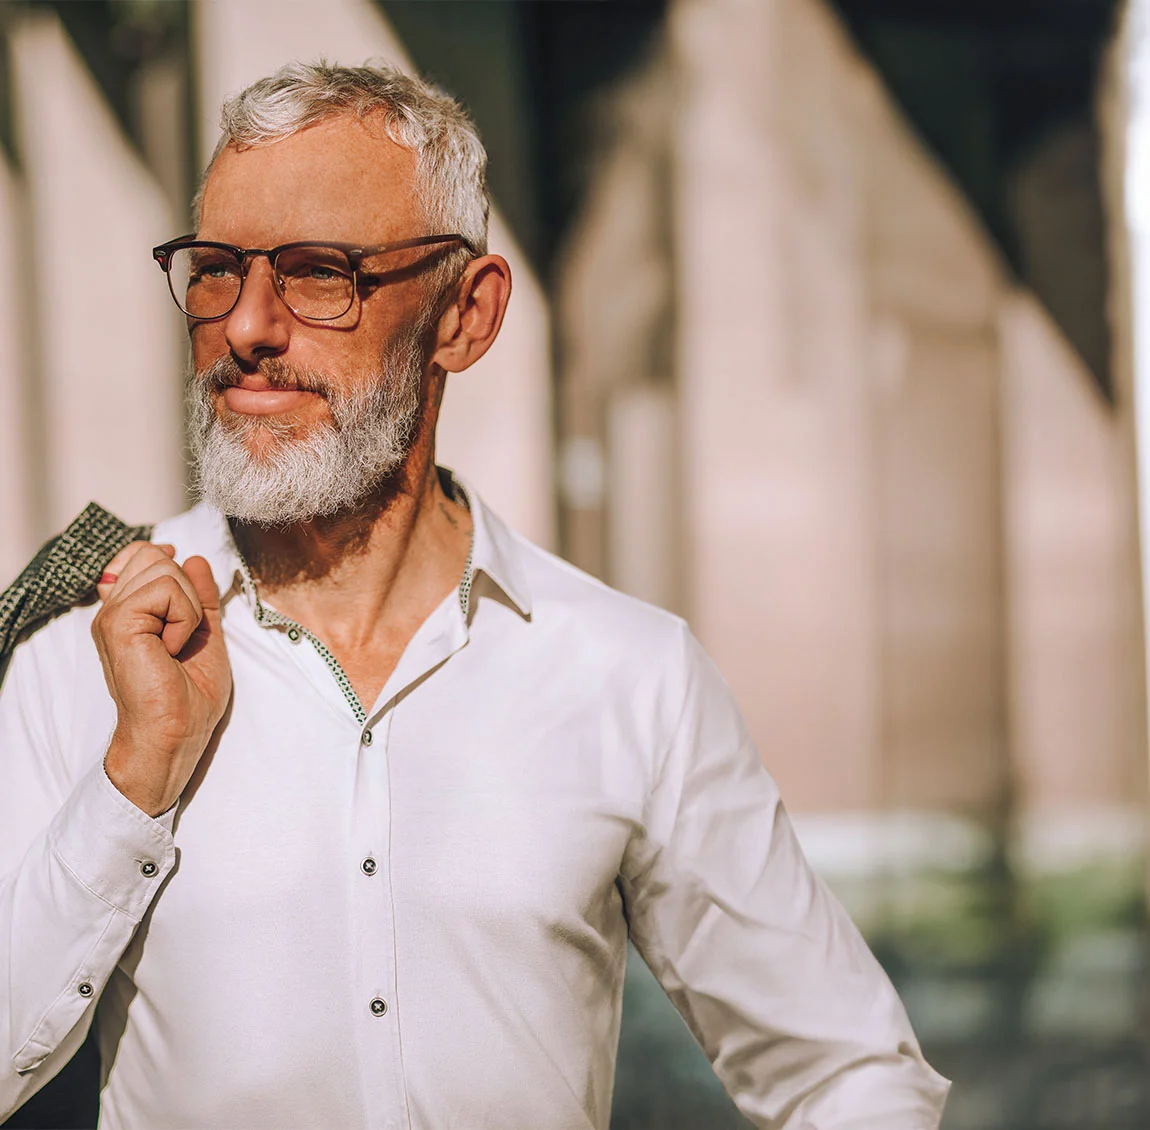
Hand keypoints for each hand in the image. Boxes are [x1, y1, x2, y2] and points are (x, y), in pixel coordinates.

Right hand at [92, 542, 231, 816]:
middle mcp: (113, 609)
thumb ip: (200, 596)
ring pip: (161, 566)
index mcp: (127, 611)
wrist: (177, 732)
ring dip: (187, 605)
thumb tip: (195, 558)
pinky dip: (184, 617)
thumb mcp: (204, 633)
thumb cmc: (188, 695)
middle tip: (183, 632)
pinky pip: (165, 589)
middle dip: (185, 587)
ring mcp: (111, 615)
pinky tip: (173, 648)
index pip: (139, 553)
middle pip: (152, 554)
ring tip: (178, 643)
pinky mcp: (117, 624)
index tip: (184, 581)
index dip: (165, 559)